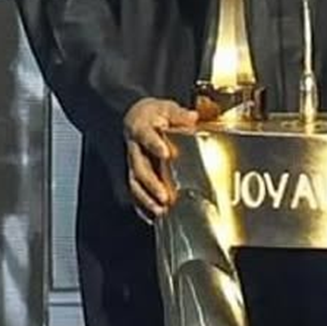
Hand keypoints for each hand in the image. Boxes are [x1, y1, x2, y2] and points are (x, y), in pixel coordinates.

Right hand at [122, 97, 198, 218]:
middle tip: (164, 195)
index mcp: (142, 129)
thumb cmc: (154, 115)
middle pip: (140, 167)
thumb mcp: (166, 108)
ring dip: (146, 199)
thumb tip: (192, 116)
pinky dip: (142, 206)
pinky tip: (153, 217)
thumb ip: (179, 114)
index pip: (146, 136)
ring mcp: (134, 163)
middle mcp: (135, 149)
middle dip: (151, 183)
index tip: (165, 153)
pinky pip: (135, 192)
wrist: (136, 118)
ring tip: (160, 211)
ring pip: (135, 183)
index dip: (154, 145)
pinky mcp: (135, 175)